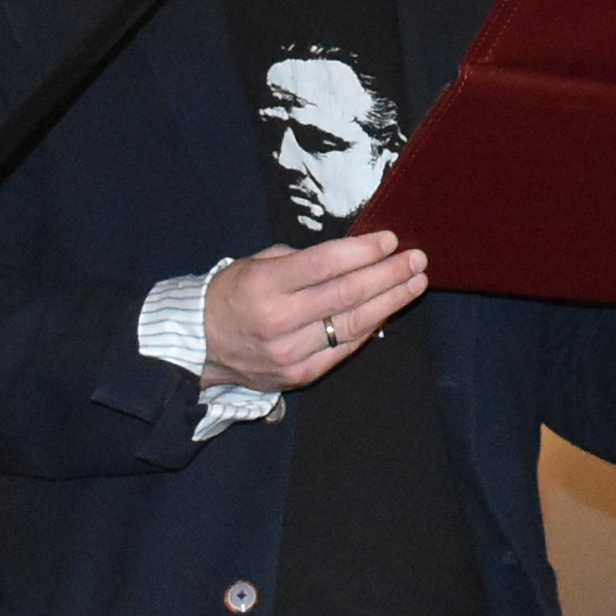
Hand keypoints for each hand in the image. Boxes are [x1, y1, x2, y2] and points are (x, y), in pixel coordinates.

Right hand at [203, 231, 428, 391]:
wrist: (199, 346)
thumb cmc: (231, 296)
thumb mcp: (254, 264)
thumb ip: (301, 261)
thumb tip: (352, 255)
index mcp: (264, 286)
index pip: (325, 264)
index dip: (362, 251)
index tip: (390, 240)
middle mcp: (278, 321)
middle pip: (346, 294)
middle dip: (388, 274)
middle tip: (416, 259)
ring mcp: (290, 353)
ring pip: (352, 324)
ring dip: (390, 301)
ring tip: (415, 282)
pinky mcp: (299, 375)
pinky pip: (344, 348)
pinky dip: (369, 328)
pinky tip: (388, 310)